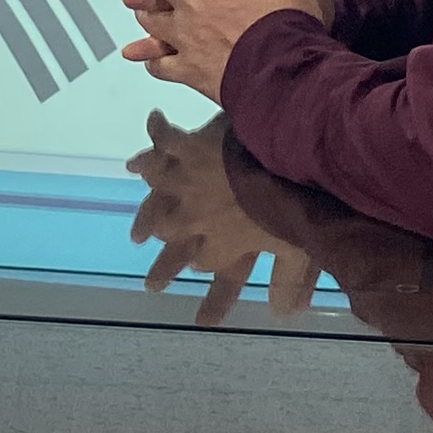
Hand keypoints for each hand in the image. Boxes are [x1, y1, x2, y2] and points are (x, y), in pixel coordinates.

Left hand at [120, 0, 326, 95]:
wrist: (285, 79)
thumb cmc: (291, 26)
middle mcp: (194, 2)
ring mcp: (186, 37)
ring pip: (153, 17)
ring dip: (144, 5)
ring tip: (134, 1)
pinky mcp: (187, 69)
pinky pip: (161, 63)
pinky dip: (152, 58)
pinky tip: (147, 59)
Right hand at [126, 111, 319, 323]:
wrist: (279, 161)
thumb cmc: (291, 209)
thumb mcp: (297, 251)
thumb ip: (288, 282)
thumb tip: (284, 314)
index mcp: (221, 243)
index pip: (205, 260)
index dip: (200, 263)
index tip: (196, 265)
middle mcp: (194, 217)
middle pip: (168, 230)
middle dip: (158, 234)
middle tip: (142, 239)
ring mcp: (186, 182)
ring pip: (159, 184)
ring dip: (150, 175)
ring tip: (135, 170)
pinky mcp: (188, 148)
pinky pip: (166, 138)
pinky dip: (158, 129)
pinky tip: (154, 119)